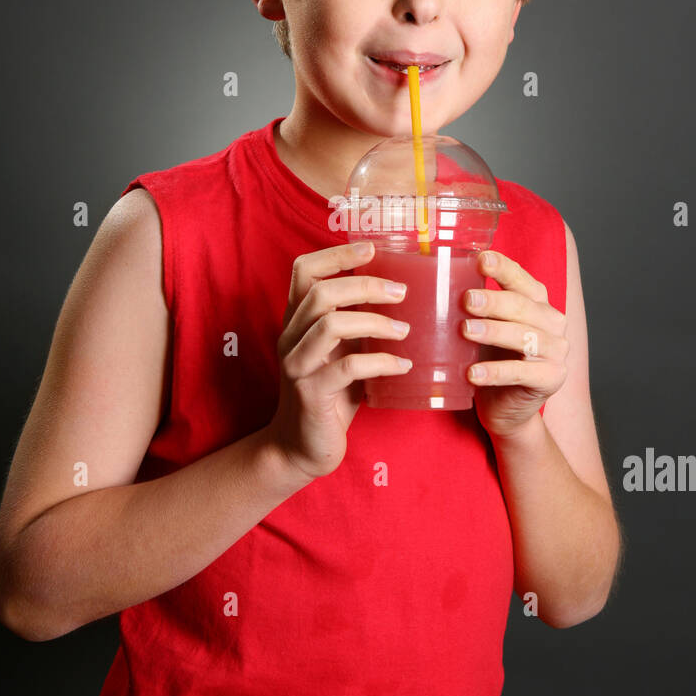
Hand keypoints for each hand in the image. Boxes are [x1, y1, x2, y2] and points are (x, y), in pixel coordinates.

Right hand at [264, 240, 411, 482]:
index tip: (372, 248)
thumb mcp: (342, 351)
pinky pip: (348, 368)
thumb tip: (401, 293)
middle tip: (402, 293)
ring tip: (405, 332)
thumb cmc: (329, 395)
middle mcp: (290, 337)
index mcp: (296, 320)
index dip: (336, 255)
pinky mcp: (311, 394)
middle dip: (366, 286)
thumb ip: (357, 324)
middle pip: (321, 294)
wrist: (301, 448)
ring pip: (331, 325)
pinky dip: (381, 362)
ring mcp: (297, 365)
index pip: (304, 271)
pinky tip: (402, 366)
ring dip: (375, 323)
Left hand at [462, 249, 568, 439]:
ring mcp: (556, 352)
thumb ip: (475, 307)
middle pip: (523, 307)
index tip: (481, 259)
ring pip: (524, 337)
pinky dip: (496, 372)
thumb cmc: (492, 360)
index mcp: (538, 304)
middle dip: (493, 301)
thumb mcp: (485, 329)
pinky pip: (521, 372)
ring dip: (494, 332)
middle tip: (466, 300)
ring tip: (465, 331)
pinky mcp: (551, 379)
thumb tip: (435, 281)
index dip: (504, 268)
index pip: (522, 281)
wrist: (507, 408)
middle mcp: (553, 323)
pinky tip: (473, 373)